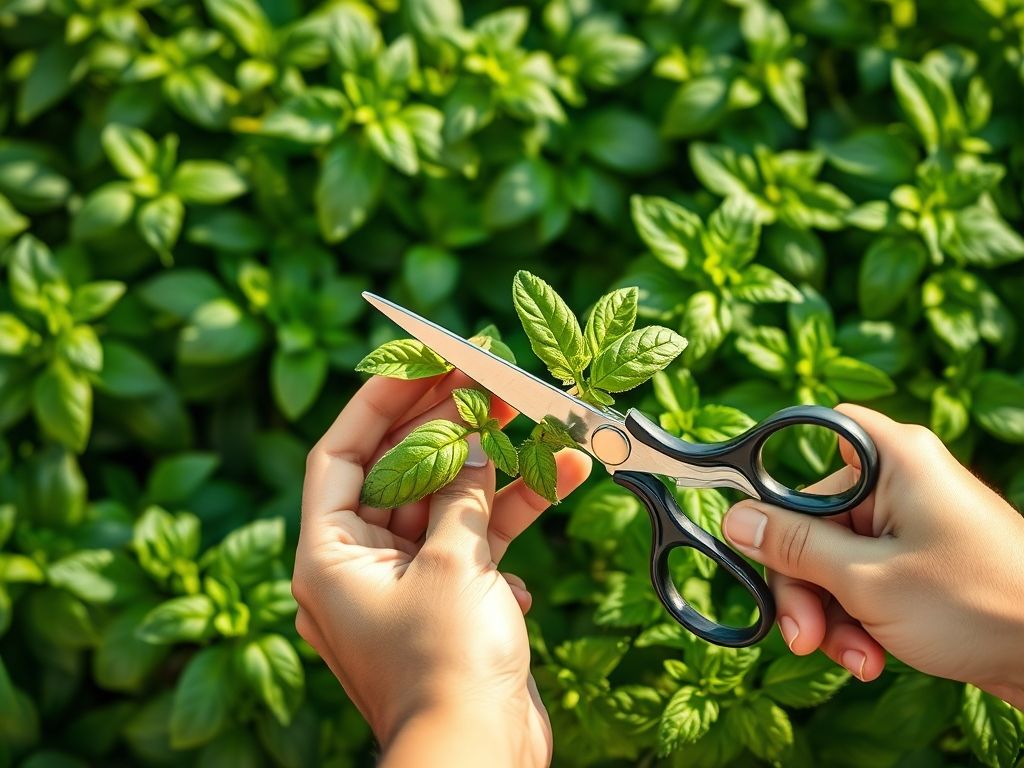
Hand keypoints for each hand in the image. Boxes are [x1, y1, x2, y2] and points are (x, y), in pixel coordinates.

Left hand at [292, 372, 592, 766]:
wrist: (483, 756)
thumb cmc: (449, 668)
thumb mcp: (454, 563)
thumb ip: (461, 491)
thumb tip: (473, 438)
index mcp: (331, 556)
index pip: (342, 454)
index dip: (379, 401)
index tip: (420, 361)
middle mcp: (361, 566)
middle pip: (401, 471)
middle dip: (450, 425)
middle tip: (489, 378)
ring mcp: (409, 583)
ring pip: (449, 503)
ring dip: (497, 466)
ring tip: (542, 420)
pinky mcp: (453, 599)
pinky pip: (478, 540)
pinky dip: (513, 516)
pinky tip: (557, 486)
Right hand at [721, 404, 1023, 706]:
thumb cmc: (976, 604)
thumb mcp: (866, 580)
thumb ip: (794, 547)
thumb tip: (734, 518)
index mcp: (893, 459)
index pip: (810, 438)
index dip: (774, 476)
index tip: (754, 530)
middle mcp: (901, 481)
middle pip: (813, 517)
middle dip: (804, 585)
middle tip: (802, 636)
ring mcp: (912, 522)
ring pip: (834, 557)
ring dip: (831, 613)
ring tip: (852, 657)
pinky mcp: (920, 560)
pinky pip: (863, 578)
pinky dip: (859, 618)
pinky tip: (870, 656)